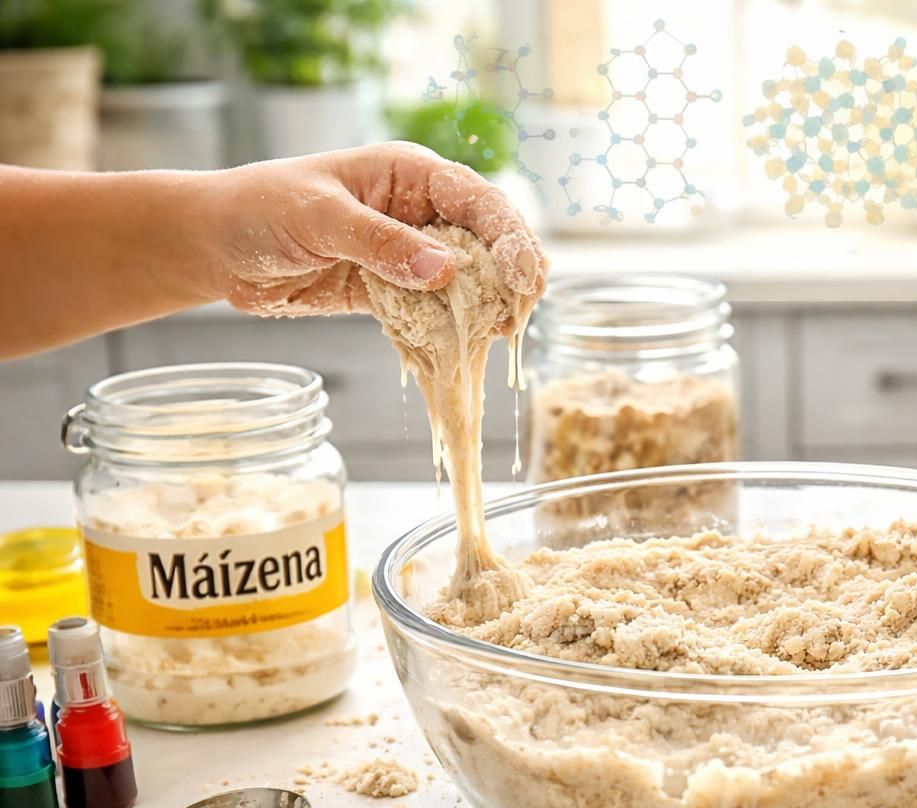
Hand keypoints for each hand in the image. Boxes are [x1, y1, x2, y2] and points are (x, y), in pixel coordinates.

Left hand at [191, 142, 540, 322]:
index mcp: (410, 174)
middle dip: (509, 275)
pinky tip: (469, 347)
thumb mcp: (319, 218)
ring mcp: (409, 255)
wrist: (214, 248)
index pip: (479, 200)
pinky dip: (454, 330)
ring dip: (486, 307)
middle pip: (486, 242)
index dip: (509, 235)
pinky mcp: (393, 293)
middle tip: (521, 310)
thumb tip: (444, 270)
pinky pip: (436, 311)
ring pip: (468, 281)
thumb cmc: (258, 210)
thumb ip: (380, 242)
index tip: (523, 273)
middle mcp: (419, 213)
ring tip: (501, 334)